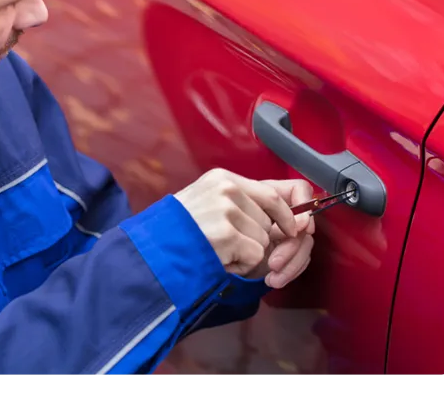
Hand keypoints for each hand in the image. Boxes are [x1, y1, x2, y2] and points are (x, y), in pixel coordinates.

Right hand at [174, 169, 310, 276]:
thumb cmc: (180, 230)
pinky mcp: (226, 234)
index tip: (291, 229)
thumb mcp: (208, 202)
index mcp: (222, 178)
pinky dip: (241, 265)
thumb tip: (290, 220)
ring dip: (247, 253)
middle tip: (229, 246)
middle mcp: (226, 189)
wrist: (152, 250)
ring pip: (264, 240)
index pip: (272, 194)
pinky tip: (219, 259)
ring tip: (218, 250)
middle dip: (257, 240)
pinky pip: (254, 255)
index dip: (286, 215)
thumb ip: (242, 204)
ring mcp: (226, 211)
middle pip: (269, 221)